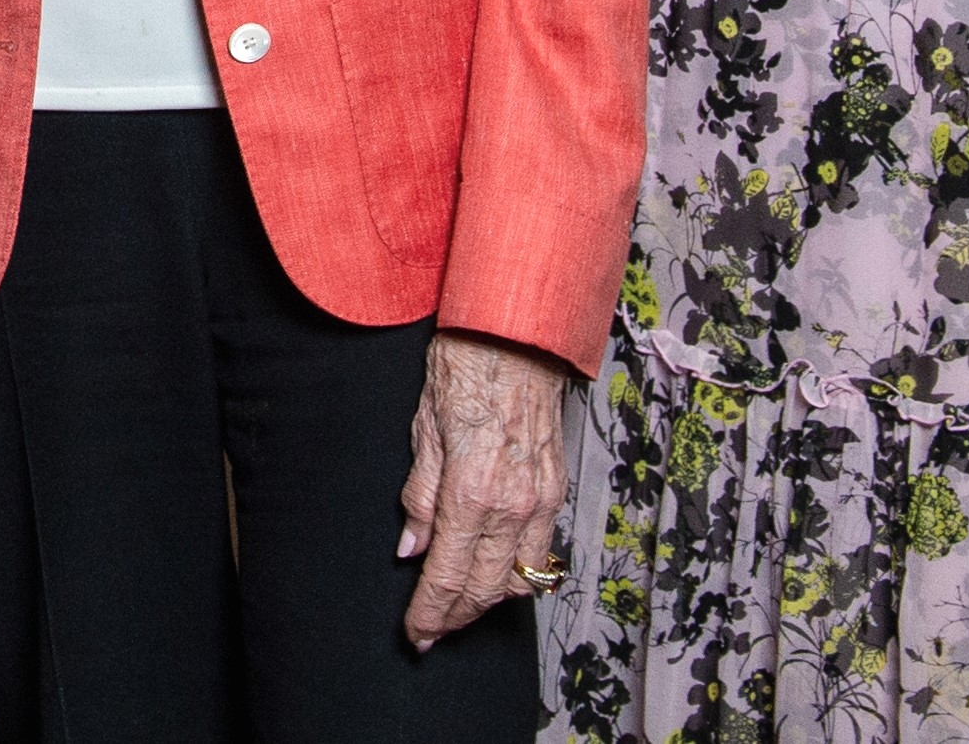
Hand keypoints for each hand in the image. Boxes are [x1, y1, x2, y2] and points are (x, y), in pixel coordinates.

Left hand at [396, 333, 572, 649]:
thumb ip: (419, 497)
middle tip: (431, 633)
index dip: (431, 613)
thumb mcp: (423, 430)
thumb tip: (410, 548)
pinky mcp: (557, 490)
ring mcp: (542, 501)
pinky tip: (495, 575)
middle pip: (486, 588)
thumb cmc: (463, 369)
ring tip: (457, 610)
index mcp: (472, 492)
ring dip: (487, 602)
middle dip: (456, 617)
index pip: (448, 574)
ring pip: (519, 578)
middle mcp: (513, 505)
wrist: (516, 334)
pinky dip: (518, 574)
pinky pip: (541, 551)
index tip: (416, 635)